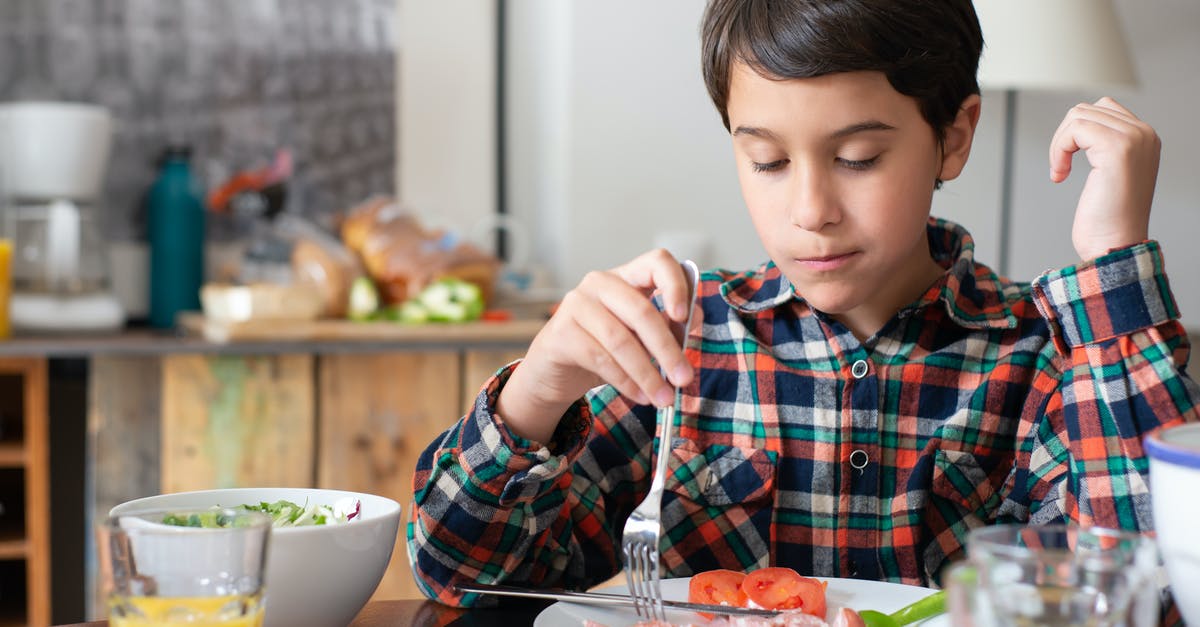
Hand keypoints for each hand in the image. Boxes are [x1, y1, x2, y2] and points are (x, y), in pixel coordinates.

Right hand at [496, 249, 695, 443]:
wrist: (555, 372)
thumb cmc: (603, 349)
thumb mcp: (639, 337)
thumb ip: (667, 325)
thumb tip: (695, 318)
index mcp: (626, 277)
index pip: (657, 262)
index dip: (675, 285)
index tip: (684, 316)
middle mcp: (599, 283)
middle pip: (641, 311)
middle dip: (667, 349)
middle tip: (684, 378)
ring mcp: (576, 304)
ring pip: (621, 340)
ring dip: (648, 374)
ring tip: (664, 398)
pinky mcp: (561, 332)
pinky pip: (601, 359)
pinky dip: (626, 382)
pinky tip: (640, 396)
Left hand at [1048, 97, 1160, 260]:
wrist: (1115, 246)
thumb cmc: (1108, 220)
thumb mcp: (1110, 174)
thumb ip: (1105, 146)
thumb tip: (1079, 125)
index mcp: (1145, 139)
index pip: (1103, 109)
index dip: (1075, 133)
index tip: (1068, 163)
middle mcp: (1144, 134)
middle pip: (1088, 109)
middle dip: (1064, 137)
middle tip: (1060, 168)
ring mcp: (1134, 139)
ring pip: (1078, 115)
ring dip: (1059, 144)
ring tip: (1060, 170)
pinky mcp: (1117, 148)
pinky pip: (1075, 129)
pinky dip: (1058, 149)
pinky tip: (1060, 175)